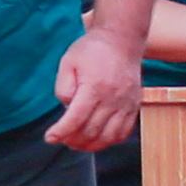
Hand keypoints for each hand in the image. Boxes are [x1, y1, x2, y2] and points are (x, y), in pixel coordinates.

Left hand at [47, 26, 142, 152]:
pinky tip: (97, 138)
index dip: (61, 132)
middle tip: (62, 139)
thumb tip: (67, 109)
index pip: (75, 119)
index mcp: (94, 87)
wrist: (122, 40)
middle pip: (91, 131)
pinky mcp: (134, 106)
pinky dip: (109, 141)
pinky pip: (123, 133)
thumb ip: (63, 87)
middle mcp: (113, 98)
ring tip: (77, 143)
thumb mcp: (68, 62)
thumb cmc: (93, 50)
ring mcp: (126, 104)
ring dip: (90, 145)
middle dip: (73, 140)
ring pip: (108, 137)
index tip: (50, 138)